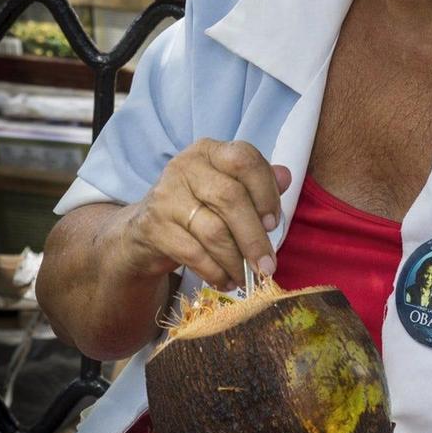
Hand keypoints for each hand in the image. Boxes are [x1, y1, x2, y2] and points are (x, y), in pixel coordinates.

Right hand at [121, 139, 290, 290]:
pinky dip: (215, 272)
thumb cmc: (198, 207)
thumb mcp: (228, 189)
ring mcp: (166, 196)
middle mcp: (185, 167)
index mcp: (209, 151)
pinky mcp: (154, 227)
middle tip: (268, 265)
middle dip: (254, 238)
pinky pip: (194, 254)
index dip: (265, 192)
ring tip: (248, 278)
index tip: (273, 223)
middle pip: (231, 198)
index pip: (244, 160)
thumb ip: (258, 182)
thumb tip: (286, 176)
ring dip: (236, 261)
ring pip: (214, 231)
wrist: (145, 231)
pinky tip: (226, 282)